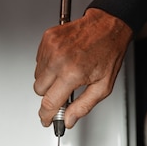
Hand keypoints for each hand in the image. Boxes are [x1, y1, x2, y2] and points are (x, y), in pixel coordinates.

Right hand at [34, 8, 132, 127]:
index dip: (46, 115)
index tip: (46, 119)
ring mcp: (51, 47)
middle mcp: (59, 59)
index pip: (49, 102)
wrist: (108, 25)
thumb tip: (69, 120)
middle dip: (49, 95)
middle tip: (63, 91)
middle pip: (39, 90)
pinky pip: (39, 61)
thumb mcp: (103, 86)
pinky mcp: (47, 39)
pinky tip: (63, 61)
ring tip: (66, 72)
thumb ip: (83, 106)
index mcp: (72, 73)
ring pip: (38, 76)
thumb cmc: (108, 52)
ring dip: (49, 79)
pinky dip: (48, 65)